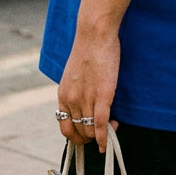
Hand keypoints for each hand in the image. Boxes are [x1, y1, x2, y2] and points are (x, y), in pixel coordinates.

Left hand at [56, 29, 119, 153]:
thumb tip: (85, 106)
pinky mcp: (102, 95)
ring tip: (112, 126)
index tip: (88, 134)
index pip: (65, 128)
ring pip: (90, 131)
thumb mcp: (74, 74)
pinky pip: (101, 124)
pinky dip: (105, 137)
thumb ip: (76, 92)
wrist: (95, 33)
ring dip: (101, 136)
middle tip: (102, 132)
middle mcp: (71, 100)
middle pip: (78, 133)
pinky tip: (109, 141)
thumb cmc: (88, 49)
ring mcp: (86, 99)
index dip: (77, 136)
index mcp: (63, 95)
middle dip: (90, 138)